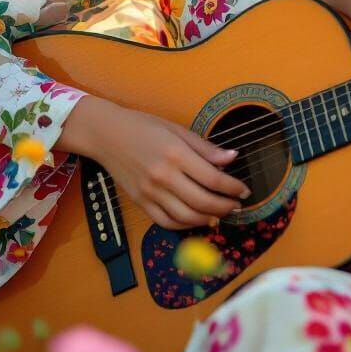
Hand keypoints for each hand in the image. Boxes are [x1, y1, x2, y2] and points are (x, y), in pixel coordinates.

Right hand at [95, 104, 251, 229]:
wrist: (106, 134)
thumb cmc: (143, 126)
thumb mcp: (177, 129)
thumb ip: (205, 148)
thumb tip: (232, 158)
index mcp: (175, 154)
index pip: (212, 178)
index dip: (233, 187)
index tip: (244, 190)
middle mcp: (163, 176)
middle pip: (202, 201)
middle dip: (225, 206)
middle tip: (237, 205)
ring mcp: (150, 192)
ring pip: (186, 216)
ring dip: (208, 218)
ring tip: (221, 214)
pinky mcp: (140, 202)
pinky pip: (166, 221)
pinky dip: (185, 224)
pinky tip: (197, 219)